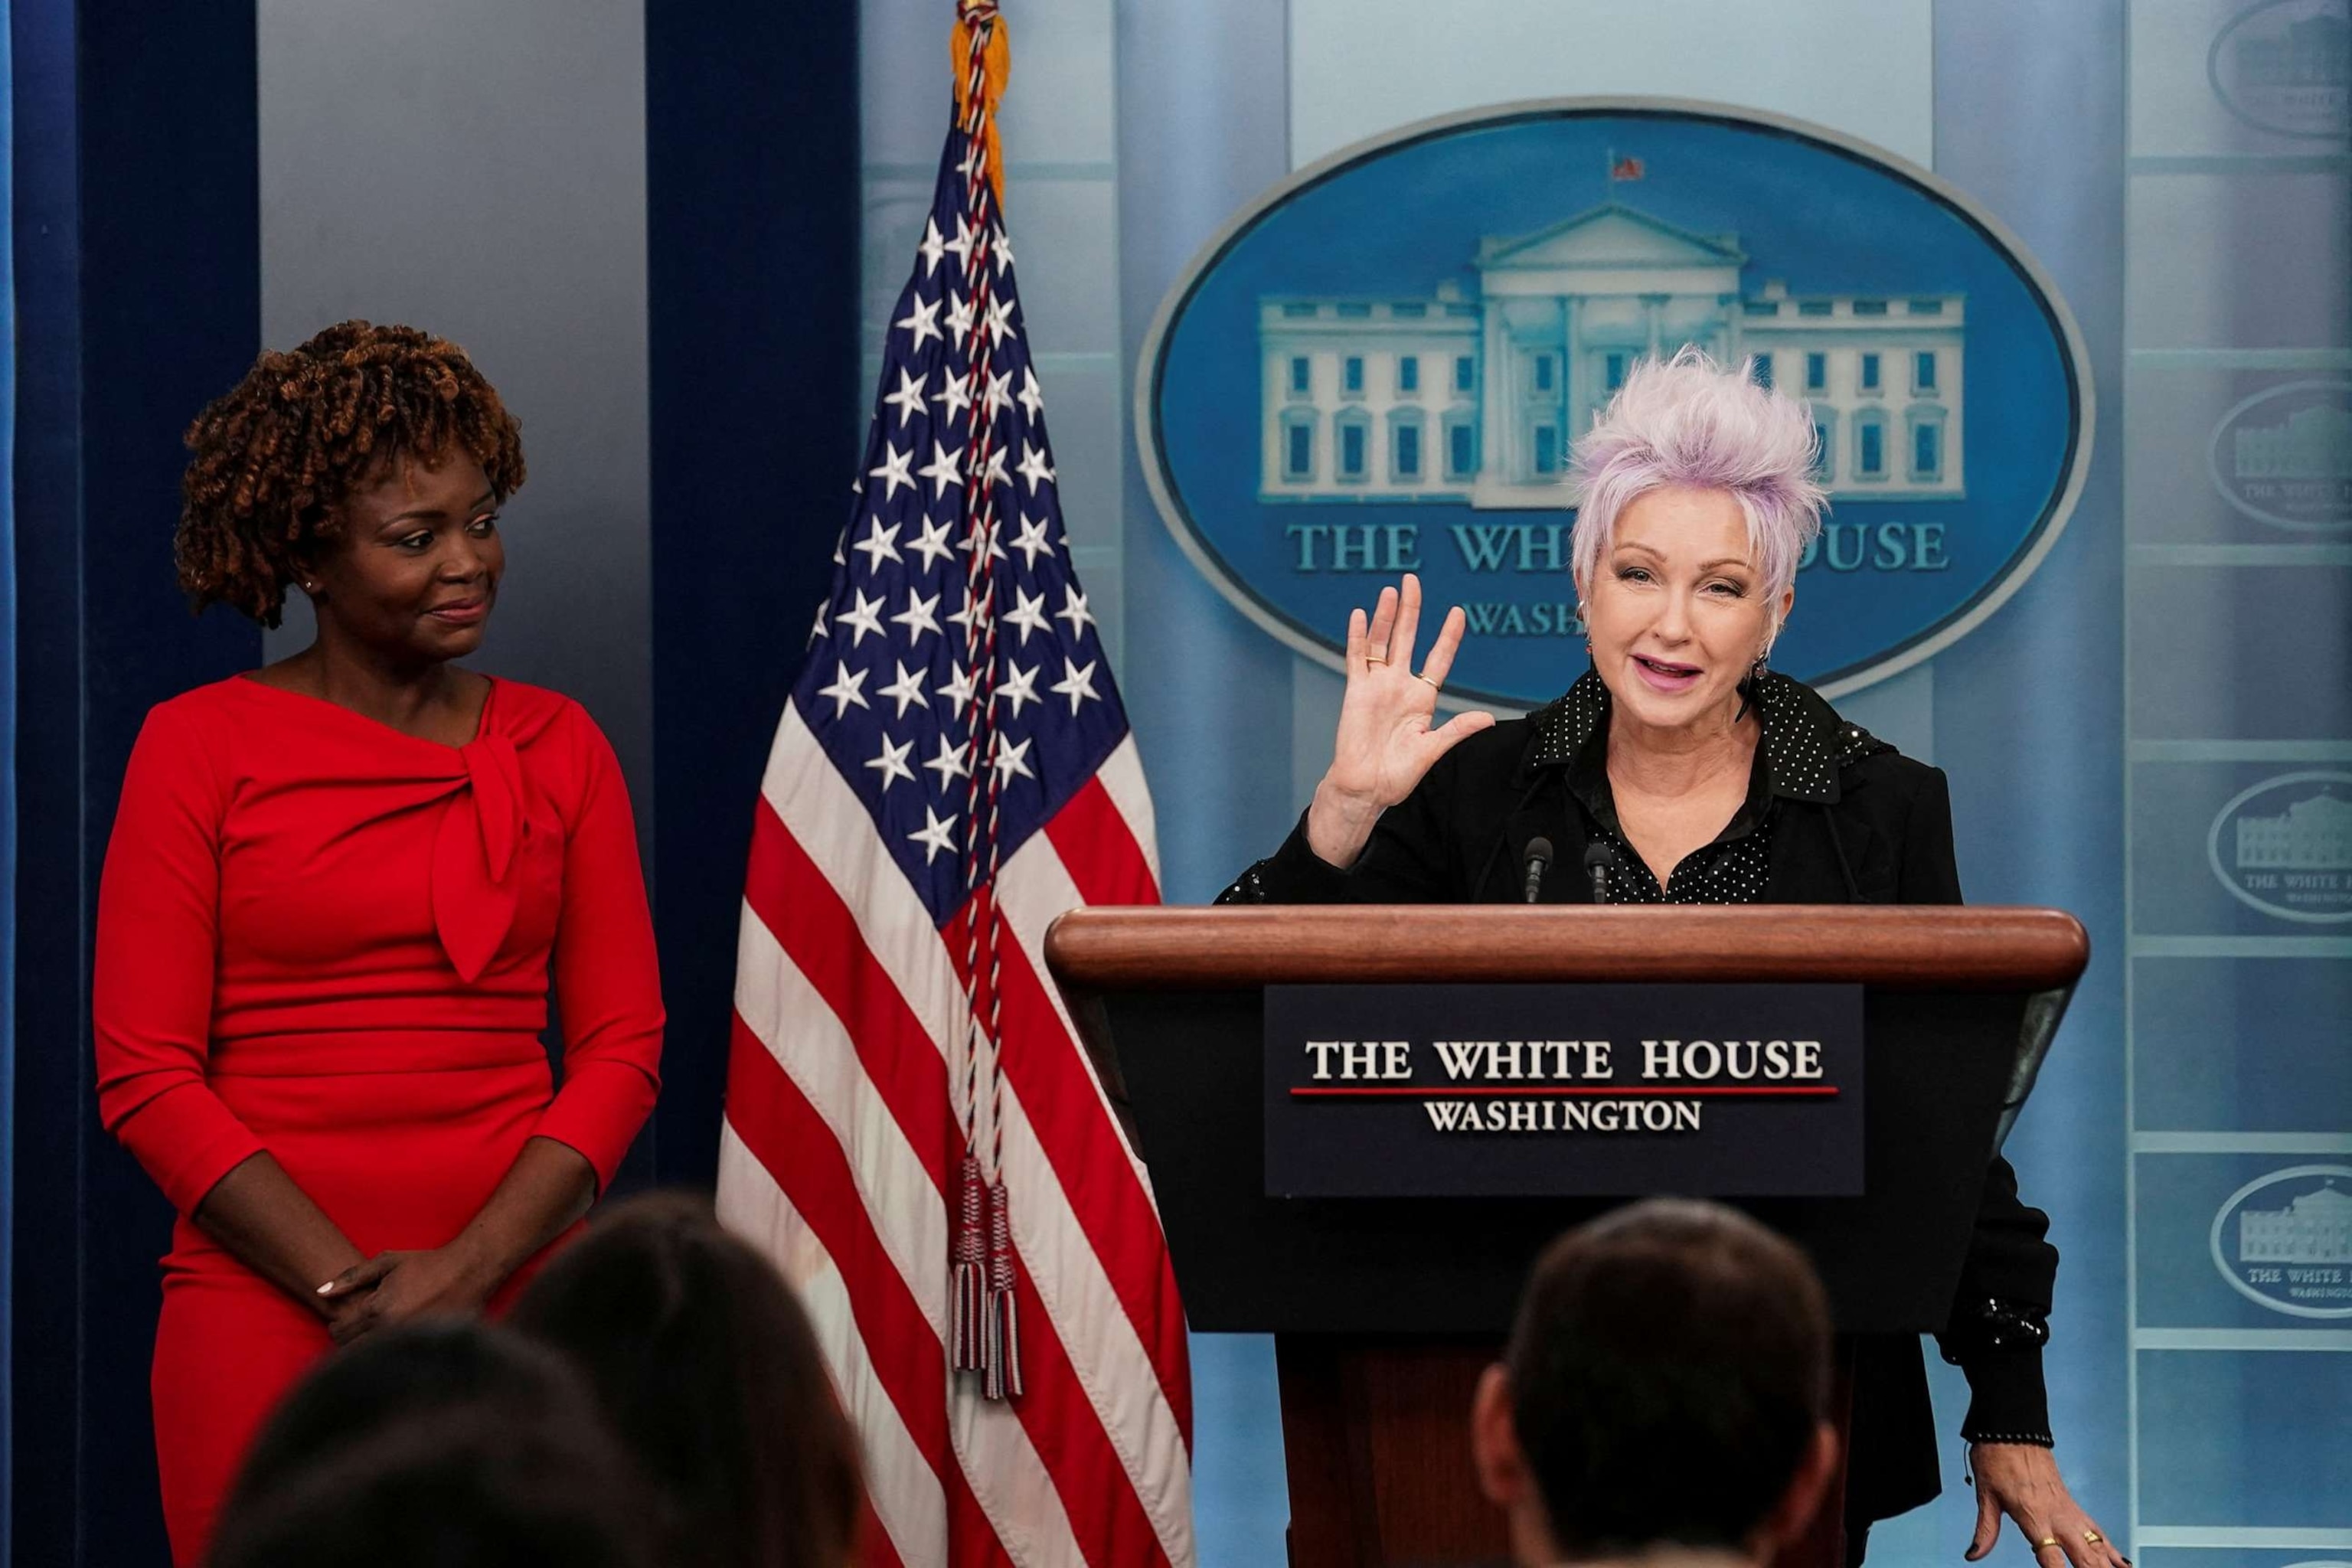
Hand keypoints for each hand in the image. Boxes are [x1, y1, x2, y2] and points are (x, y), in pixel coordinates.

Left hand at [315, 1243, 499, 1346]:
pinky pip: (396, 1359)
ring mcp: (408, 1340)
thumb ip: (350, 1277)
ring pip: (371, 1357)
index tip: (340, 1323)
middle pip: (351, 1349)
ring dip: (366, 1350)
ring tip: (371, 1337)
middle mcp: (389, 1328)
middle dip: (346, 1342)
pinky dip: (389, 1355)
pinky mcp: (424, 1347)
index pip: (339, 1331)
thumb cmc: (426, 1263)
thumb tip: (319, 1292)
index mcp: (377, 1308)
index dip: (336, 1327)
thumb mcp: (387, 1262)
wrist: (469, 1271)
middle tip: (353, 1331)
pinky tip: (391, 1346)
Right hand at [1307, 574, 1493, 866]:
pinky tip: (1359, 615)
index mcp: (1422, 698)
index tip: (1458, 613)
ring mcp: (1376, 686)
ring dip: (1386, 617)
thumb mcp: (1432, 749)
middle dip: (1412, 610)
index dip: (1447, 637)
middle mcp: (1399, 686)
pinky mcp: (1356, 691)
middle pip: (1407, 639)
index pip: (1438, 659)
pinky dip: (1357, 637)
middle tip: (1413, 581)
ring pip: (1382, 642)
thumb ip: (1456, 730)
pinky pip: (1357, 659)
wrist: (1365, 788)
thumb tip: (1487, 718)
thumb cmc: (1398, 775)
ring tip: (1391, 591)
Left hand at [1966, 1443, 2127, 1567]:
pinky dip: (2111, 1549)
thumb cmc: (1997, 1458)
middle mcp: (2057, 1516)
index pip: (2050, 1557)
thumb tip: (1973, 1554)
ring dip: (2106, 1565)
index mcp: (2033, 1516)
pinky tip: (2122, 1564)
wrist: (2013, 1430)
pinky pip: (2097, 1531)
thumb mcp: (1985, 1496)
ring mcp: (2069, 1512)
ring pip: (2097, 1546)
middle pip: (2083, 1555)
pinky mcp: (2074, 1506)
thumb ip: (1985, 1531)